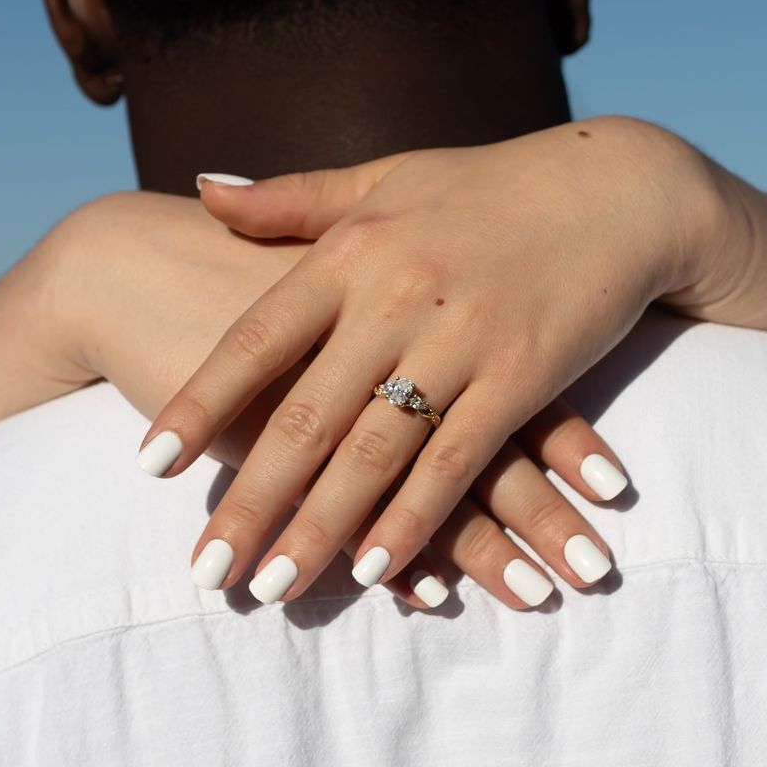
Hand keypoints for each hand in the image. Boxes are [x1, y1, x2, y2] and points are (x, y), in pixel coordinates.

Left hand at [0, 189, 620, 609]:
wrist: (617, 185)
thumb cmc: (488, 184)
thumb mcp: (384, 178)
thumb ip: (292, 199)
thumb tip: (202, 187)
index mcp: (352, 252)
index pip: (256, 340)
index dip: (199, 404)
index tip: (150, 465)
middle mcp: (396, 298)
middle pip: (305, 416)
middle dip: (250, 501)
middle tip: (204, 571)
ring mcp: (460, 341)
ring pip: (374, 453)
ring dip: (320, 529)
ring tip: (272, 588)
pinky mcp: (522, 377)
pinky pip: (457, 461)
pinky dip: (415, 518)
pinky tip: (377, 569)